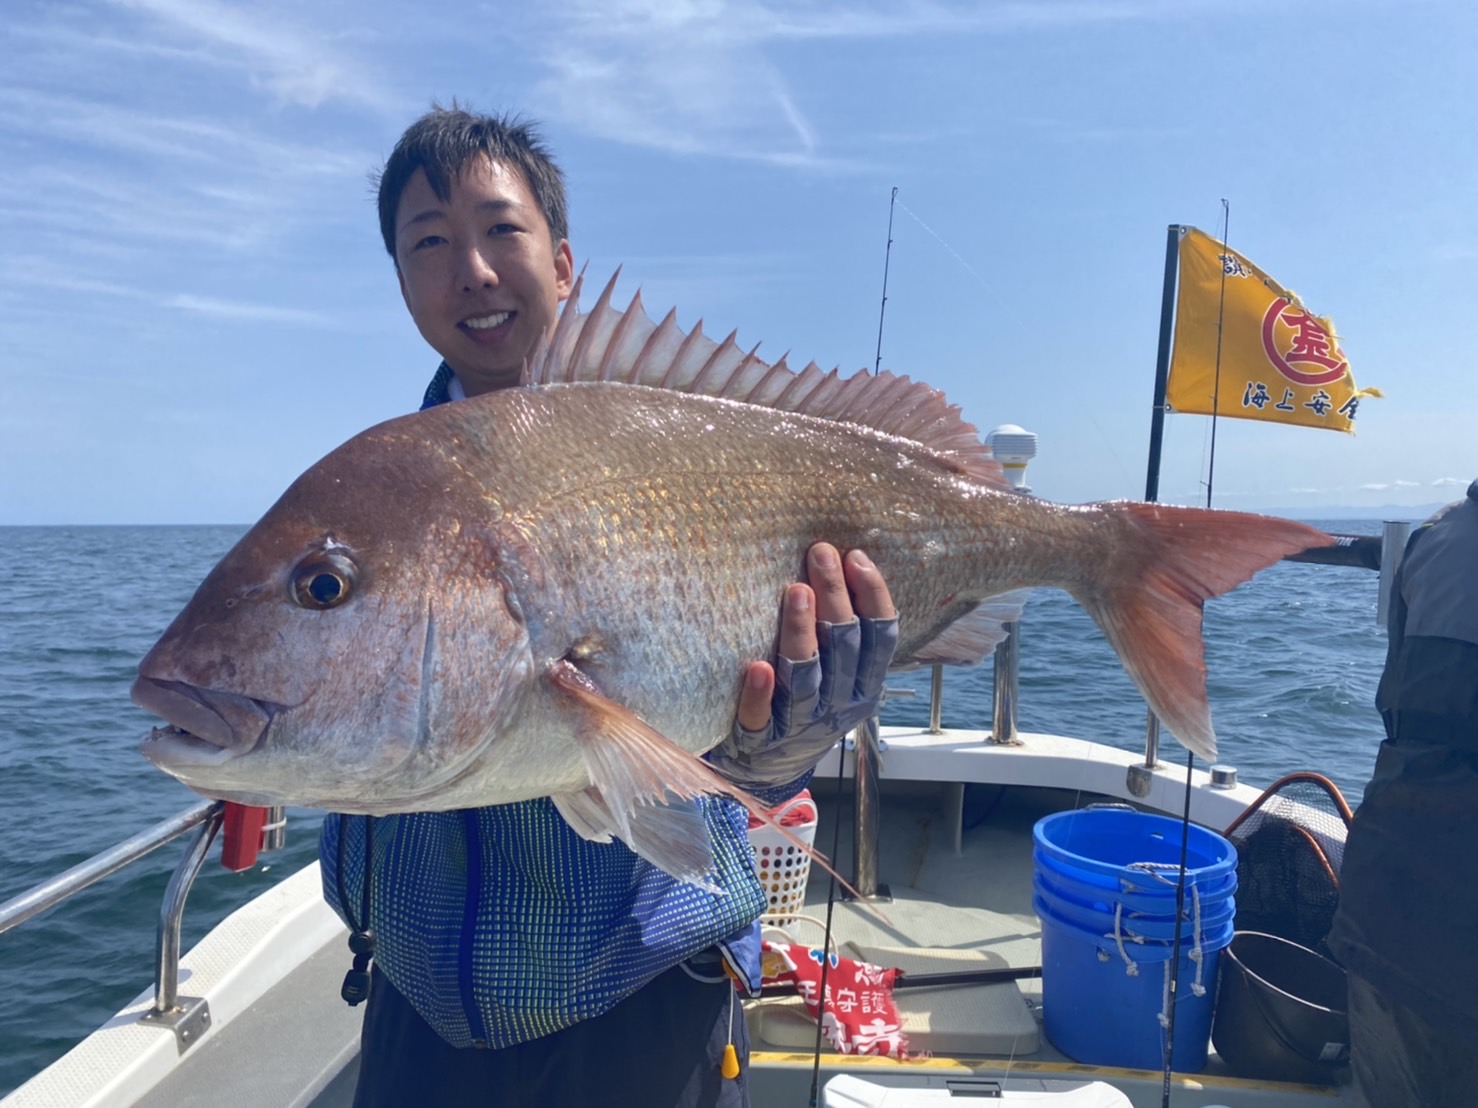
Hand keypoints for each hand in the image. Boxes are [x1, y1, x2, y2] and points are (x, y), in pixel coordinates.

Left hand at [709, 544, 898, 791]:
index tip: (857, 556)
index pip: (881, 638)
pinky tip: (758, 667)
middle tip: (820, 553)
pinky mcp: (762, 741)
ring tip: (796, 592)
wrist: (769, 768)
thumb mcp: (839, 674)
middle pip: (844, 648)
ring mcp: (802, 726)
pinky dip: (760, 694)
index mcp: (865, 686)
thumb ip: (845, 633)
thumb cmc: (805, 703)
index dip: (873, 596)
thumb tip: (846, 562)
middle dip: (835, 597)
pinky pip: (762, 718)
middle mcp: (840, 707)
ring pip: (808, 678)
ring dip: (802, 634)